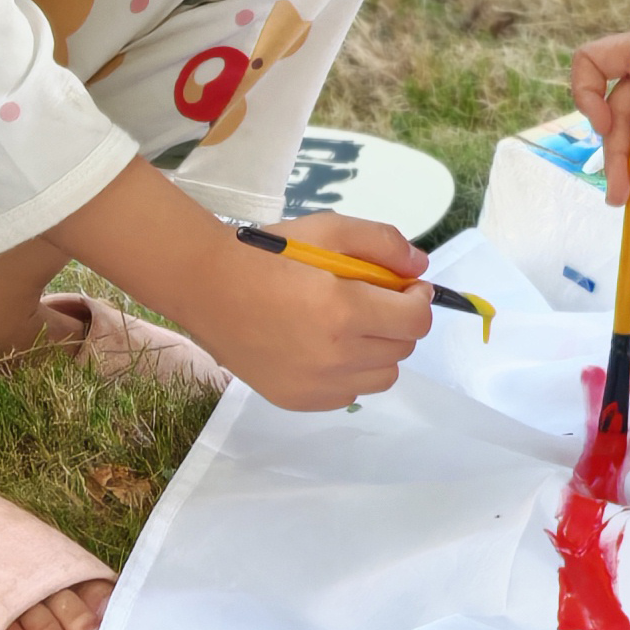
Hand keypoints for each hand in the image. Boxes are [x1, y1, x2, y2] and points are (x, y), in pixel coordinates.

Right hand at [188, 210, 433, 410]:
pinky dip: (353, 372)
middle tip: (379, 299)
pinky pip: (350, 394)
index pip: (415, 321)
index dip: (420, 299)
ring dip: (381, 349)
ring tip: (355, 324)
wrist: (209, 288)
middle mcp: (333, 356)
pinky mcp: (295, 401)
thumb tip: (420, 268)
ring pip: (382, 377)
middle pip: (402, 349)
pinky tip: (330, 346)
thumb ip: (383, 244)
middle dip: (401, 321)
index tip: (409, 286)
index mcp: (343, 310)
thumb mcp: (331, 228)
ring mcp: (313, 385)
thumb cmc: (271, 253)